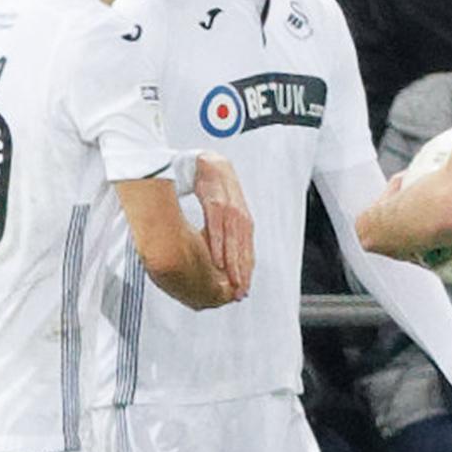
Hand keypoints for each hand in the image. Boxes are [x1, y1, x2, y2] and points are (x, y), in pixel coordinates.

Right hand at [192, 152, 253, 299]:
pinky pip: (217, 224)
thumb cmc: (212, 187)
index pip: (247, 248)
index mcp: (242, 217)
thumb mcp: (221, 210)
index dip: (246, 269)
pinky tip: (216, 259)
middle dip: (241, 271)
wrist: (204, 160)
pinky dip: (217, 242)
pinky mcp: (215, 198)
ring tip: (229, 281)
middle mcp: (239, 213)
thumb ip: (223, 232)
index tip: (244, 289)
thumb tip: (221, 257)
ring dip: (232, 262)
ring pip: (233, 238)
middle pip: (243, 246)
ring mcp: (229, 205)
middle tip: (238, 292)